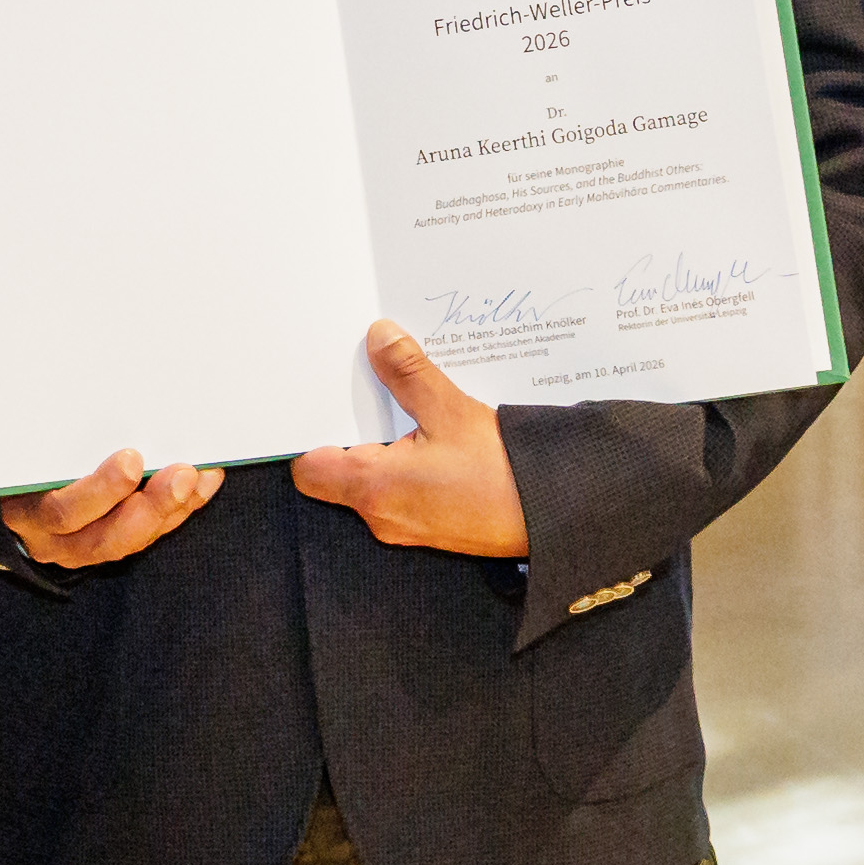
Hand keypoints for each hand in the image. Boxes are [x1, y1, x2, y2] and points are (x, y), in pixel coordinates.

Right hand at [4, 448, 219, 568]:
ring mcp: (83, 549)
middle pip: (104, 538)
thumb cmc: (16, 459)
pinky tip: (204, 481)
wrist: (10, 500)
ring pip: (131, 541)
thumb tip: (81, 376)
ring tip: (199, 476)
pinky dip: (181, 508)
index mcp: (26, 511)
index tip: (132, 459)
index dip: (99, 491)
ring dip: (172, 508)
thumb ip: (48, 429)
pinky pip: (150, 534)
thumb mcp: (21, 445)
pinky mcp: (110, 544)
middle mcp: (55, 540)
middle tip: (182, 474)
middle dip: (150, 506)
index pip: (61, 510)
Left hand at [287, 325, 529, 560]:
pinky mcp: (430, 526)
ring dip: (384, 443)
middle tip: (367, 385)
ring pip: (374, 478)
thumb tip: (378, 338)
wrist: (554, 518)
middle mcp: (380, 514)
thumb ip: (408, 374)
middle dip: (353, 427)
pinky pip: (401, 489)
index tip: (323, 399)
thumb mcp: (451, 411)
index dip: (310, 433)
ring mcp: (405, 525)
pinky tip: (430, 432)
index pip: (309, 468)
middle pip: (340, 469)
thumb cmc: (502, 475)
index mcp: (372, 487)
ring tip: (403, 402)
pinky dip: (407, 461)